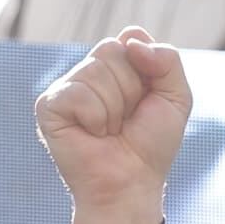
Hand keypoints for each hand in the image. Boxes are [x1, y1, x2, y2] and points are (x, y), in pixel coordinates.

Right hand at [35, 29, 191, 223]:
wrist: (129, 185)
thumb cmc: (150, 147)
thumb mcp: (176, 98)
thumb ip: (167, 59)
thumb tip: (130, 40)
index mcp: (115, 65)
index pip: (130, 38)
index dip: (145, 70)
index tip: (145, 102)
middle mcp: (88, 73)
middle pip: (112, 50)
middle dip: (130, 89)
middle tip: (125, 121)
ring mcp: (66, 89)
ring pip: (96, 71)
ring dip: (113, 108)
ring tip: (108, 131)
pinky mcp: (48, 107)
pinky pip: (77, 93)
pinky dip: (93, 117)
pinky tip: (91, 135)